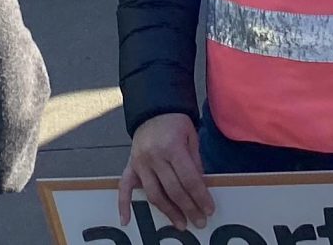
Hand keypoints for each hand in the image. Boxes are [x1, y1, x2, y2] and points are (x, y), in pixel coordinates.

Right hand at [117, 113, 210, 228]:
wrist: (152, 109)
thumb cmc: (175, 122)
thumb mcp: (191, 136)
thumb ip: (195, 161)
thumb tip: (200, 187)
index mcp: (172, 147)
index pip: (189, 178)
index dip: (200, 196)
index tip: (209, 209)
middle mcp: (154, 157)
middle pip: (173, 190)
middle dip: (189, 208)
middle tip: (200, 221)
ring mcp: (140, 163)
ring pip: (153, 194)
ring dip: (168, 212)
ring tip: (181, 224)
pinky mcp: (130, 166)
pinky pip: (124, 187)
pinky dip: (123, 205)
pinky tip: (126, 220)